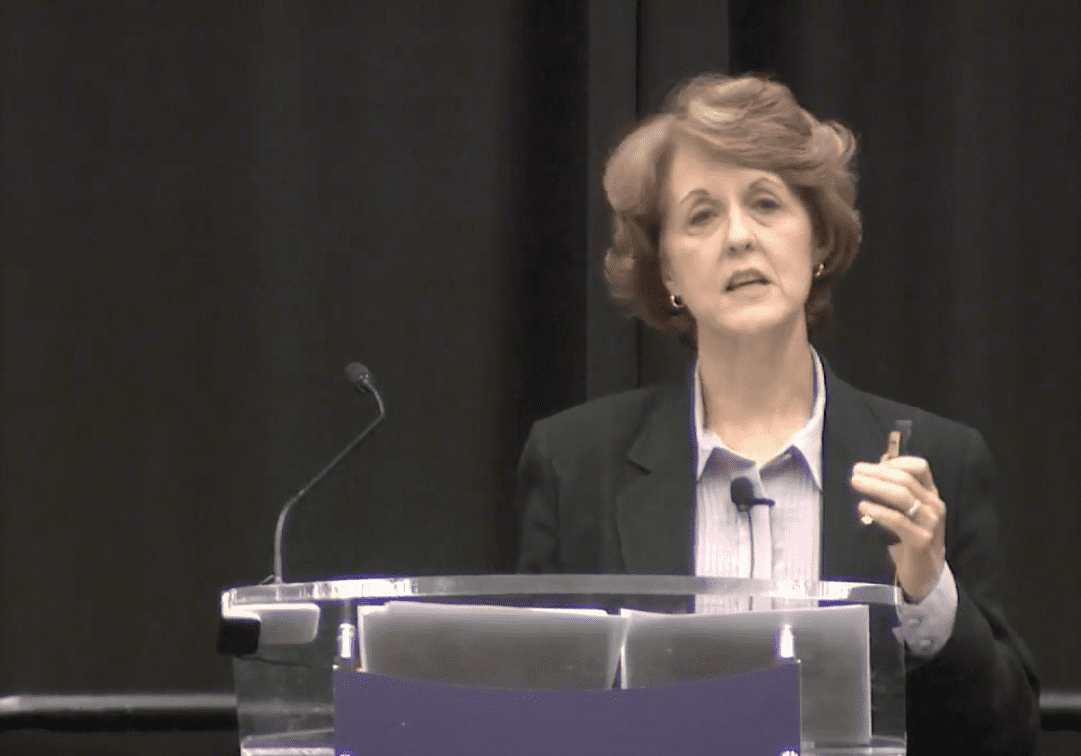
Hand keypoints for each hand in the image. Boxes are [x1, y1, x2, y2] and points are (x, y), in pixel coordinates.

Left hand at [850, 456, 946, 602]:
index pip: (920, 468)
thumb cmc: (910, 541)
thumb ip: (895, 492)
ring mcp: (930, 524)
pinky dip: (878, 511)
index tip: (874, 464)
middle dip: (878, 473)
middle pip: (905, 480)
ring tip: (856, 483)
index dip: (896, 462)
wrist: (924, 576)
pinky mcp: (920, 541)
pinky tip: (863, 507)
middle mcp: (934, 506)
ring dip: (875, 486)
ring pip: (902, 496)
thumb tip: (876, 467)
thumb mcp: (906, 513)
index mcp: (931, 496)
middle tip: (856, 471)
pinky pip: (897, 520)